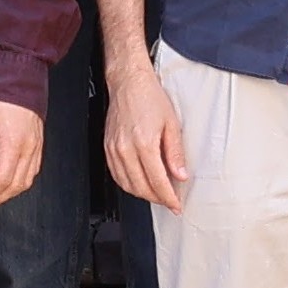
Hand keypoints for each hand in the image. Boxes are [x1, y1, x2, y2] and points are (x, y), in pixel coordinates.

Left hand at [0, 95, 42, 206]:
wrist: (20, 75)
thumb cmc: (0, 91)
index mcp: (14, 142)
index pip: (3, 179)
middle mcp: (29, 146)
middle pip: (17, 184)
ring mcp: (36, 145)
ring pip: (27, 180)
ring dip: (11, 191)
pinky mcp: (38, 142)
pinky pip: (33, 169)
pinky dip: (21, 180)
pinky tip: (10, 179)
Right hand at [103, 59, 188, 211]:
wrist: (128, 82)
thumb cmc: (149, 97)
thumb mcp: (172, 124)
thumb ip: (175, 153)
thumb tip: (180, 175)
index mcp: (144, 143)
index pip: (157, 181)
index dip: (169, 198)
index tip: (177, 205)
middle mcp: (126, 148)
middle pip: (141, 187)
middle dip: (157, 199)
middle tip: (170, 201)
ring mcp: (114, 149)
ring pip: (127, 185)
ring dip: (143, 194)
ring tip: (157, 194)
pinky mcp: (107, 148)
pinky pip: (116, 175)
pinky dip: (128, 185)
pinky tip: (139, 184)